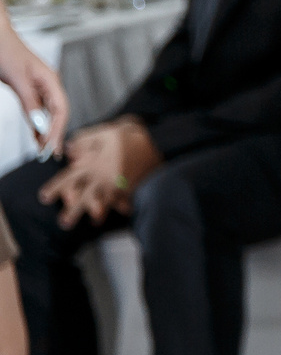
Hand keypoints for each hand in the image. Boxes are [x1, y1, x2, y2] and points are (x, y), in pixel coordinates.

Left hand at [0, 23, 68, 155]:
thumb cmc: (5, 50)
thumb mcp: (16, 78)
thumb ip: (30, 102)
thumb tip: (40, 125)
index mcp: (51, 80)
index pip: (61, 110)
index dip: (57, 130)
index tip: (50, 148)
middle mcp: (48, 84)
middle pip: (58, 113)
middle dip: (54, 134)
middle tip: (49, 154)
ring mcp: (39, 86)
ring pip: (48, 113)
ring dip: (46, 131)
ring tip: (43, 149)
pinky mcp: (28, 88)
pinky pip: (37, 109)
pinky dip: (37, 123)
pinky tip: (36, 134)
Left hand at [38, 122, 154, 227]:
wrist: (161, 143)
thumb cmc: (132, 136)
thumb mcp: (105, 132)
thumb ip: (85, 140)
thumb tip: (68, 150)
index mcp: (94, 165)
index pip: (69, 178)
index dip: (56, 188)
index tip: (45, 197)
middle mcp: (105, 178)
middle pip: (85, 197)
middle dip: (73, 211)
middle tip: (64, 223)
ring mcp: (120, 185)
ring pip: (105, 202)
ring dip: (98, 213)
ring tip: (95, 222)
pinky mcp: (135, 188)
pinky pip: (127, 200)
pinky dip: (124, 206)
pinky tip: (122, 210)